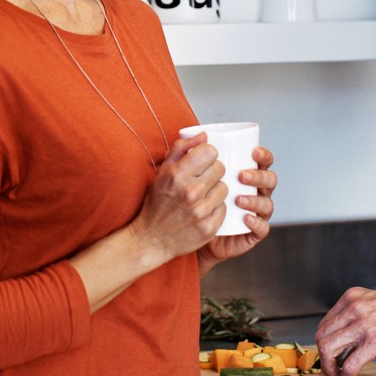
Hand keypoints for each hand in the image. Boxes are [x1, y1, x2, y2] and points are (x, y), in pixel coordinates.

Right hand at [127, 132, 227, 262]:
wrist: (151, 239)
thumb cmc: (157, 203)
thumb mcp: (162, 172)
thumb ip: (181, 148)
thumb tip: (204, 135)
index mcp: (177, 174)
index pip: (210, 151)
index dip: (207, 156)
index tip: (201, 163)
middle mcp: (190, 192)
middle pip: (221, 168)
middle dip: (212, 173)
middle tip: (200, 181)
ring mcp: (201, 211)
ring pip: (224, 188)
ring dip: (215, 191)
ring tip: (201, 197)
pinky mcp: (209, 228)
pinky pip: (224, 208)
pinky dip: (216, 209)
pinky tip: (203, 211)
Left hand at [197, 146, 276, 275]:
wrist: (183, 234)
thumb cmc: (189, 200)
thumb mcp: (185, 175)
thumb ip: (190, 152)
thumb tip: (202, 134)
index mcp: (246, 174)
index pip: (262, 161)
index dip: (263, 155)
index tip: (253, 151)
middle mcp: (255, 191)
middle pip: (270, 180)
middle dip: (259, 176)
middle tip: (241, 175)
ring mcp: (255, 212)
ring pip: (267, 203)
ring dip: (255, 199)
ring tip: (238, 199)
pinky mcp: (252, 232)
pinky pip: (262, 227)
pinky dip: (257, 222)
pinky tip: (246, 219)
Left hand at [314, 286, 375, 375]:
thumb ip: (358, 315)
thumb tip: (344, 336)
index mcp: (353, 297)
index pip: (325, 323)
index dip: (323, 343)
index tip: (327, 355)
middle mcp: (355, 308)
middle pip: (323, 336)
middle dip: (322, 357)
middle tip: (329, 369)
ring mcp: (363, 324)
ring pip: (328, 349)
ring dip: (329, 368)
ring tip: (337, 375)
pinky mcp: (373, 342)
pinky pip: (349, 364)